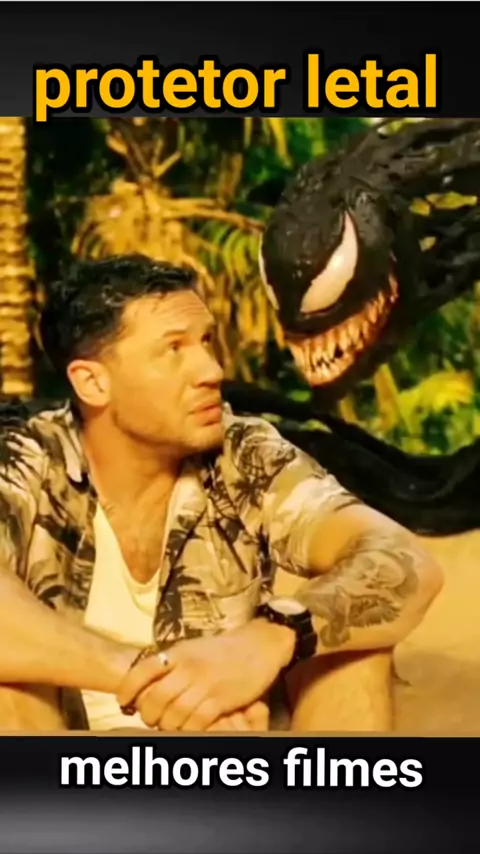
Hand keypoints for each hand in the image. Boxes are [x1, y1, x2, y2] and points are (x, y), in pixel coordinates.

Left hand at [116, 619, 294, 731]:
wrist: (259, 645)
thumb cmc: (222, 649)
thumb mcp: (193, 648)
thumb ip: (172, 662)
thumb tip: (146, 679)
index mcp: (179, 653)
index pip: (143, 670)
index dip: (127, 688)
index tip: (123, 701)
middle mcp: (189, 668)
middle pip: (155, 699)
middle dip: (147, 714)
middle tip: (150, 718)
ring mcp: (206, 684)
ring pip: (174, 714)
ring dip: (167, 725)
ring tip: (168, 725)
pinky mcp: (222, 699)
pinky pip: (196, 722)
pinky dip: (188, 729)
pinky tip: (188, 727)